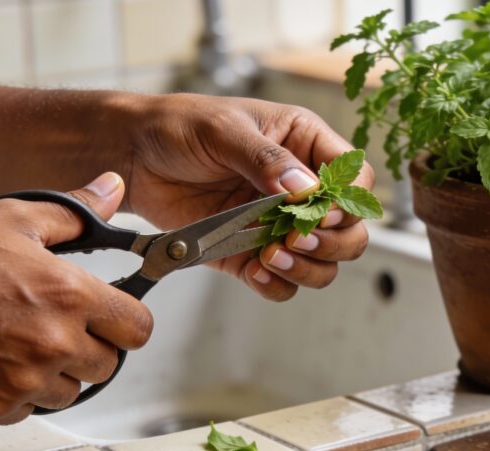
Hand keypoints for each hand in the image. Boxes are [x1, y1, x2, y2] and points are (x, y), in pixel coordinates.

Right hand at [0, 174, 152, 423]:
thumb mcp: (11, 219)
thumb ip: (74, 212)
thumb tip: (111, 191)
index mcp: (69, 296)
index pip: (139, 328)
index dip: (128, 321)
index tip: (114, 317)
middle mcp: (55, 344)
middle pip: (108, 364)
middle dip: (91, 346)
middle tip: (58, 325)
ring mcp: (26, 382)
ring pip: (71, 391)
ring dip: (56, 372)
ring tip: (20, 342)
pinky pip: (29, 409)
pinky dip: (19, 392)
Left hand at [125, 95, 372, 301]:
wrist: (134, 157)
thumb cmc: (179, 127)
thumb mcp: (224, 130)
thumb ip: (266, 158)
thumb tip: (305, 188)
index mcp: (306, 145)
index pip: (356, 178)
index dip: (347, 201)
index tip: (318, 211)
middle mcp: (301, 190)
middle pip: (351, 230)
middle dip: (333, 241)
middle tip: (297, 239)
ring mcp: (278, 225)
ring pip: (325, 262)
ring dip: (308, 267)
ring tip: (271, 255)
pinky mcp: (252, 254)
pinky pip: (283, 282)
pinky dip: (278, 285)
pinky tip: (256, 270)